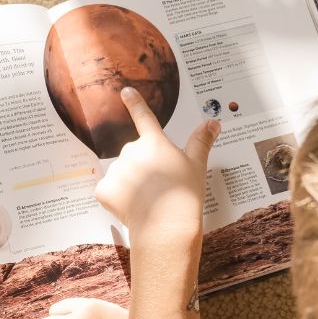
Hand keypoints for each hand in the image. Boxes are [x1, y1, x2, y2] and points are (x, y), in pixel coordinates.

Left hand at [95, 87, 220, 241]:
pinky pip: (109, 191)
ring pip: (122, 174)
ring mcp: (116, 170)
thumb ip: (201, 141)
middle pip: (135, 155)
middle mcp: (132, 151)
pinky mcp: (104, 190)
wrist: (166, 227)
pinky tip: (132, 208)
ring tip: (148, 201)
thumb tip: (213, 121)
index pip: (144, 117)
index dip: (135, 103)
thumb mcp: (197, 166)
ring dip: (131, 184)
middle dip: (143, 167)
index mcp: (154, 143)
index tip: (125, 91)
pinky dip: (118, 199)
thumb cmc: (185, 195)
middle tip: (159, 188)